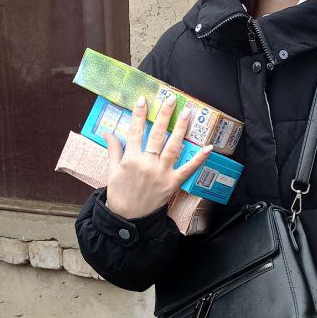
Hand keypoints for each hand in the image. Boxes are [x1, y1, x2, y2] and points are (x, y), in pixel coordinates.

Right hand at [104, 95, 211, 220]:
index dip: (140, 114)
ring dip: (181, 129)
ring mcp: (161, 173)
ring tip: (187, 113)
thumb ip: (113, 150)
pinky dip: (199, 159)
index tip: (143, 100)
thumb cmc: (119, 194)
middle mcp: (147, 163)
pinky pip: (188, 169)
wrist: (128, 218)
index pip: (135, 131)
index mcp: (130, 158)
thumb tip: (108, 132)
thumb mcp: (112, 171)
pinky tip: (209, 147)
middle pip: (156, 135)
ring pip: (173, 147)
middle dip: (164, 115)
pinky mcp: (172, 184)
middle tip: (171, 99)